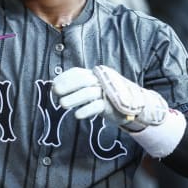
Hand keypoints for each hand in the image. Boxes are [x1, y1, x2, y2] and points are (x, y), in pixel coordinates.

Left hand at [52, 66, 169, 131]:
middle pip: (83, 80)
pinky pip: (98, 106)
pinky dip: (86, 110)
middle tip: (56, 92)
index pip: (78, 72)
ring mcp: (108, 92)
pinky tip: (77, 115)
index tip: (54, 85)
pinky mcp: (112, 105)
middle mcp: (102, 81)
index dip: (65, 78)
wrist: (134, 107)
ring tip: (62, 105)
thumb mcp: (94, 88)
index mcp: (96, 74)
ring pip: (89, 93)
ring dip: (74, 98)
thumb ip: (79, 86)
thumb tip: (55, 88)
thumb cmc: (108, 97)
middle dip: (68, 85)